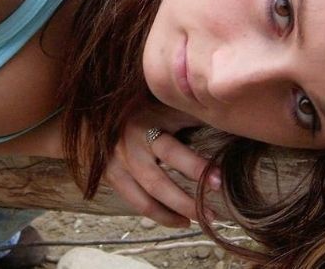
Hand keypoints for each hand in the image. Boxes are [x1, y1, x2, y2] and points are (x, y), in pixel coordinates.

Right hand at [103, 108, 221, 227]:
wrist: (98, 107)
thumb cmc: (142, 104)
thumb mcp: (165, 103)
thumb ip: (189, 111)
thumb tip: (225, 117)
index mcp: (146, 126)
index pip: (172, 152)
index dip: (195, 168)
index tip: (219, 181)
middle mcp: (130, 147)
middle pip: (157, 182)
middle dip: (185, 201)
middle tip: (212, 213)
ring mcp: (118, 164)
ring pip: (144, 199)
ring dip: (172, 214)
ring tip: (198, 221)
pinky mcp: (111, 175)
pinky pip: (135, 202)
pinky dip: (157, 214)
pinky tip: (178, 220)